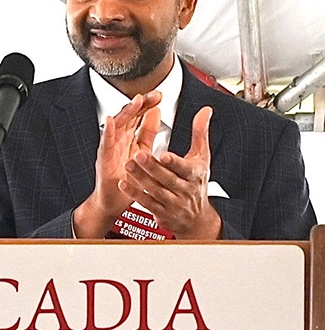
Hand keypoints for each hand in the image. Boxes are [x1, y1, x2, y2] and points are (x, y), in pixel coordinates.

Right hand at [72, 90, 161, 237]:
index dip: (147, 105)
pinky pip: (105, 144)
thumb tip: (156, 112)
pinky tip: (111, 122)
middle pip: (128, 117)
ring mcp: (109, 149)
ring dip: (125, 113)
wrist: (113, 202)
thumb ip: (147, 132)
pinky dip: (107, 132)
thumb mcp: (142, 152)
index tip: (159, 96)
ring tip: (136, 102)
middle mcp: (118, 140)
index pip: (138, 116)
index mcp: (128, 137)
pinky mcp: (103, 160)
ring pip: (117, 126)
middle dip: (139, 104)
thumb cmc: (125, 179)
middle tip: (150, 95)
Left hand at [119, 106, 221, 239]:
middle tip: (138, 155)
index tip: (164, 155)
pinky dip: (135, 193)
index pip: (185, 168)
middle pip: (167, 179)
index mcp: (195, 174)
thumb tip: (205, 110)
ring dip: (141, 178)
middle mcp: (184, 190)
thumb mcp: (202, 157)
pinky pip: (147, 203)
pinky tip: (123, 183)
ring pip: (155, 191)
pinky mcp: (161, 212)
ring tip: (128, 164)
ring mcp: (173, 203)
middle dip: (153, 168)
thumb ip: (200, 133)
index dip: (174, 162)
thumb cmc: (197, 182)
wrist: (197, 218)